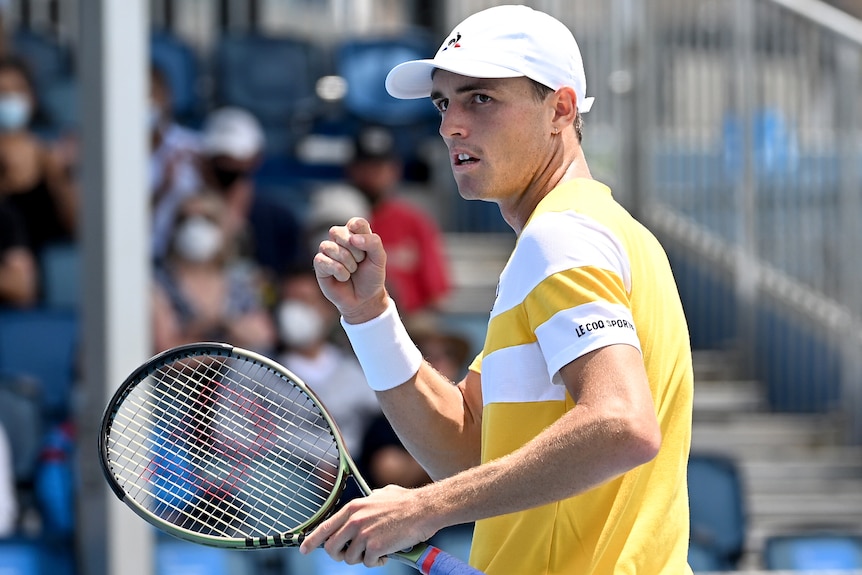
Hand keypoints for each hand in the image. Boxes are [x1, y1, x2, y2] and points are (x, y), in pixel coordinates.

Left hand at [299, 485, 437, 567]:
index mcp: (353, 508)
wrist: (424, 508)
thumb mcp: (381, 494)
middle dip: (339, 555)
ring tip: (376, 551)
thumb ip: (368, 502)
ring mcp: (364, 534)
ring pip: (350, 558)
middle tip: (351, 554)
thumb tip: (365, 504)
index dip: (312, 540)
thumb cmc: (406, 501)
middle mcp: (354, 520)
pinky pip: (368, 563)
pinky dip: (377, 562)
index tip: (304, 549)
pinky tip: (387, 553)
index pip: (325, 527)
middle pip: (332, 548)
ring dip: (362, 559)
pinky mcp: (375, 547)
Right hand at [313, 217, 388, 322]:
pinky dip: (338, 271)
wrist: (365, 299)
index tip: (368, 250)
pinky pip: (323, 260)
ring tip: (352, 271)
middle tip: (360, 261)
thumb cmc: (371, 276)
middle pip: (338, 232)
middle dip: (354, 250)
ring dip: (347, 262)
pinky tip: (343, 277)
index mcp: (355, 233)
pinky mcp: (319, 264)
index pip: (355, 223)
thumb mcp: (380, 259)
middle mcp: (339, 239)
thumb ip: (373, 243)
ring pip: (330, 247)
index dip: (362, 236)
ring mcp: (328, 251)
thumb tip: (353, 238)